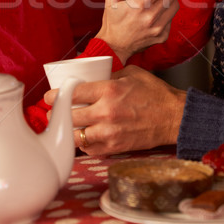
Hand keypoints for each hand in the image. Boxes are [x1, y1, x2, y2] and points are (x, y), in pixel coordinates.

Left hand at [43, 65, 185, 154]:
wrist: (174, 117)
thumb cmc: (155, 93)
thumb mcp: (132, 74)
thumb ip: (110, 76)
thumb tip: (93, 78)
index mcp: (109, 90)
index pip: (73, 93)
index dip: (56, 95)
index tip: (49, 96)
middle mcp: (106, 112)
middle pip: (69, 117)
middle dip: (58, 115)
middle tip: (53, 113)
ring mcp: (110, 132)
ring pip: (76, 136)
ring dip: (70, 132)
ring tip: (67, 127)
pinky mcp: (115, 147)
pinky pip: (89, 150)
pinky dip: (84, 145)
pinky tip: (84, 138)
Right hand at [95, 0, 178, 64]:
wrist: (114, 47)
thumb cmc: (112, 23)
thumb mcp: (110, 1)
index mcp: (139, 6)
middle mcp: (151, 17)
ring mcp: (158, 28)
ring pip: (174, 7)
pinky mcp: (162, 36)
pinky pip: (171, 20)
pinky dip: (169, 12)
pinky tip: (163, 9)